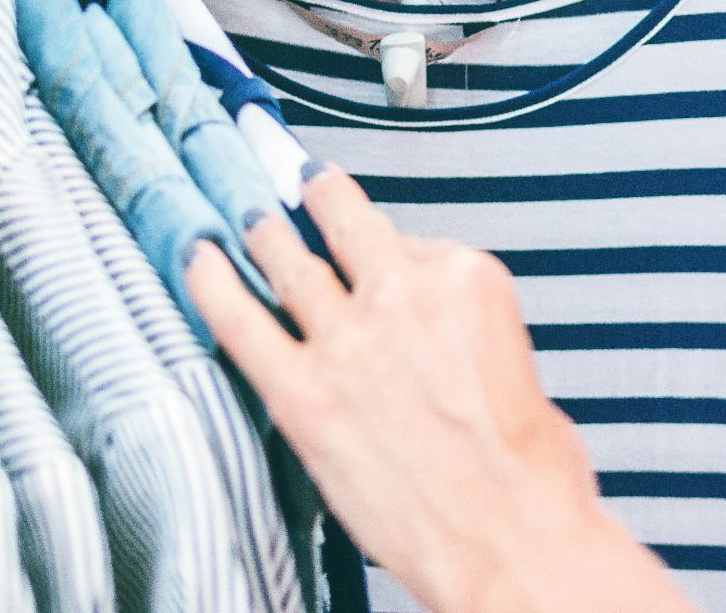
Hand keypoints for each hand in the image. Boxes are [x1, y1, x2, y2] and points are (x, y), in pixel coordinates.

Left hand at [186, 167, 696, 612]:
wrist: (513, 540)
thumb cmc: (529, 475)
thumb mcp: (516, 368)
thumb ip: (461, 334)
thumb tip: (429, 340)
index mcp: (468, 280)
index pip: (412, 241)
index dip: (390, 252)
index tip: (377, 252)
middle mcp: (402, 295)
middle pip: (343, 222)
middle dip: (315, 197)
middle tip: (298, 186)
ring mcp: (346, 341)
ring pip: (285, 259)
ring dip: (260, 230)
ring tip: (244, 215)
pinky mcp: (303, 393)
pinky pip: (240, 322)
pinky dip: (211, 285)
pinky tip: (196, 261)